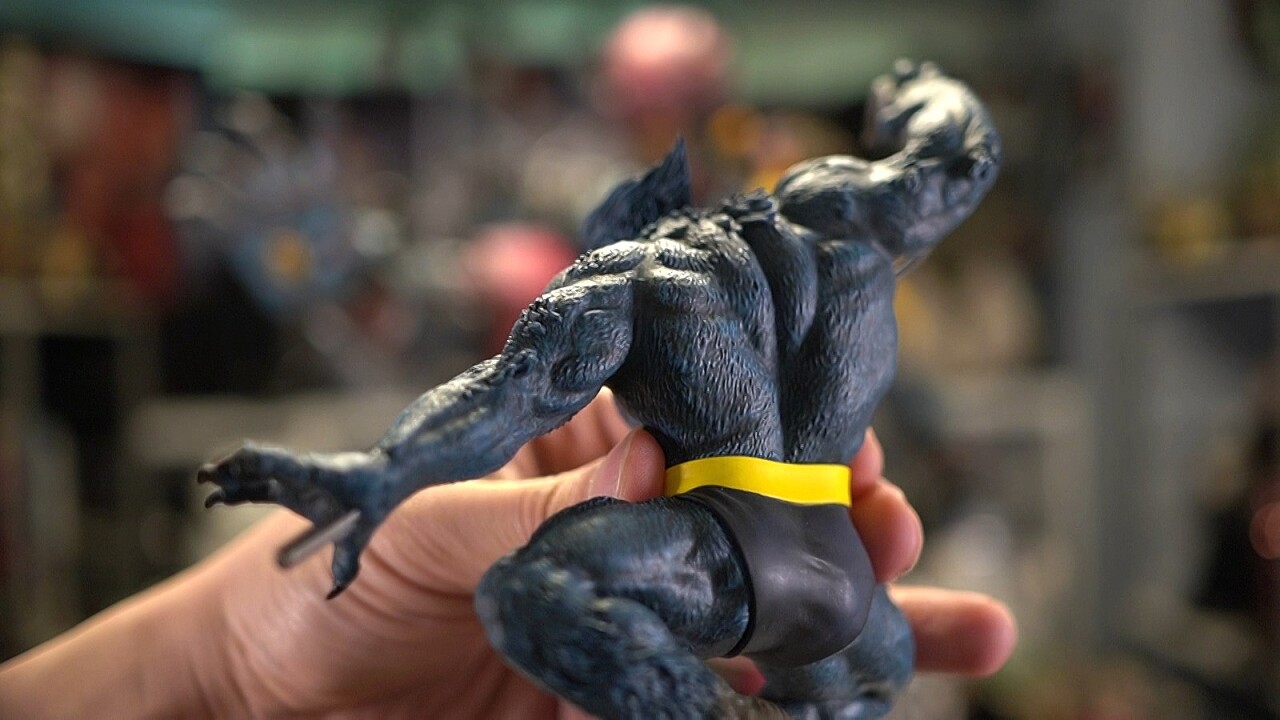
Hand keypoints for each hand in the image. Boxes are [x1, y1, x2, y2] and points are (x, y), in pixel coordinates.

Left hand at [0, 391, 1015, 718]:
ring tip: (971, 629)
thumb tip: (650, 464)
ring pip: (767, 611)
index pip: (701, 426)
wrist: (274, 707)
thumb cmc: (327, 584)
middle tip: (903, 534)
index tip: (845, 446)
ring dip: (865, 618)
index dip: (777, 431)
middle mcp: (624, 529)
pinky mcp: (624, 699)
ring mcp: (637, 618)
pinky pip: (721, 693)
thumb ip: (535, 505)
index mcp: (576, 455)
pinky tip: (860, 699)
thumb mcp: (422, 526)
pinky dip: (791, 698)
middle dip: (844, 522)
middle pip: (758, 515)